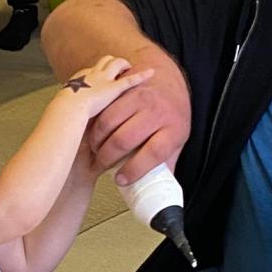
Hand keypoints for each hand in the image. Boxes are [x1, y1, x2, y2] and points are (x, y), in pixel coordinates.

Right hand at [61, 55, 153, 119]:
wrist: (66, 110)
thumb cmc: (62, 116)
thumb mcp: (64, 113)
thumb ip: (72, 121)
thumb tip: (72, 137)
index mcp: (79, 80)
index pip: (91, 72)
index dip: (98, 73)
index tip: (101, 78)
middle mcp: (91, 75)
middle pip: (103, 62)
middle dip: (112, 63)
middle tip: (119, 69)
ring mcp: (103, 79)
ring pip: (115, 63)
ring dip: (123, 64)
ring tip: (130, 68)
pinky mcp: (114, 88)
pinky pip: (130, 80)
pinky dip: (141, 76)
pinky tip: (150, 73)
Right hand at [85, 63, 190, 183]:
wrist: (168, 80)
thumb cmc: (172, 115)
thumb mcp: (177, 140)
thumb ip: (166, 163)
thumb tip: (157, 191)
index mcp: (174, 129)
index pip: (154, 153)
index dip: (135, 169)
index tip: (121, 180)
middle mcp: (157, 111)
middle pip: (124, 139)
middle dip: (108, 158)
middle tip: (103, 166)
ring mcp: (139, 97)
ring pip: (108, 123)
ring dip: (97, 141)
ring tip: (97, 150)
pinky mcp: (123, 89)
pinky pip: (102, 109)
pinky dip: (94, 124)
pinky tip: (94, 134)